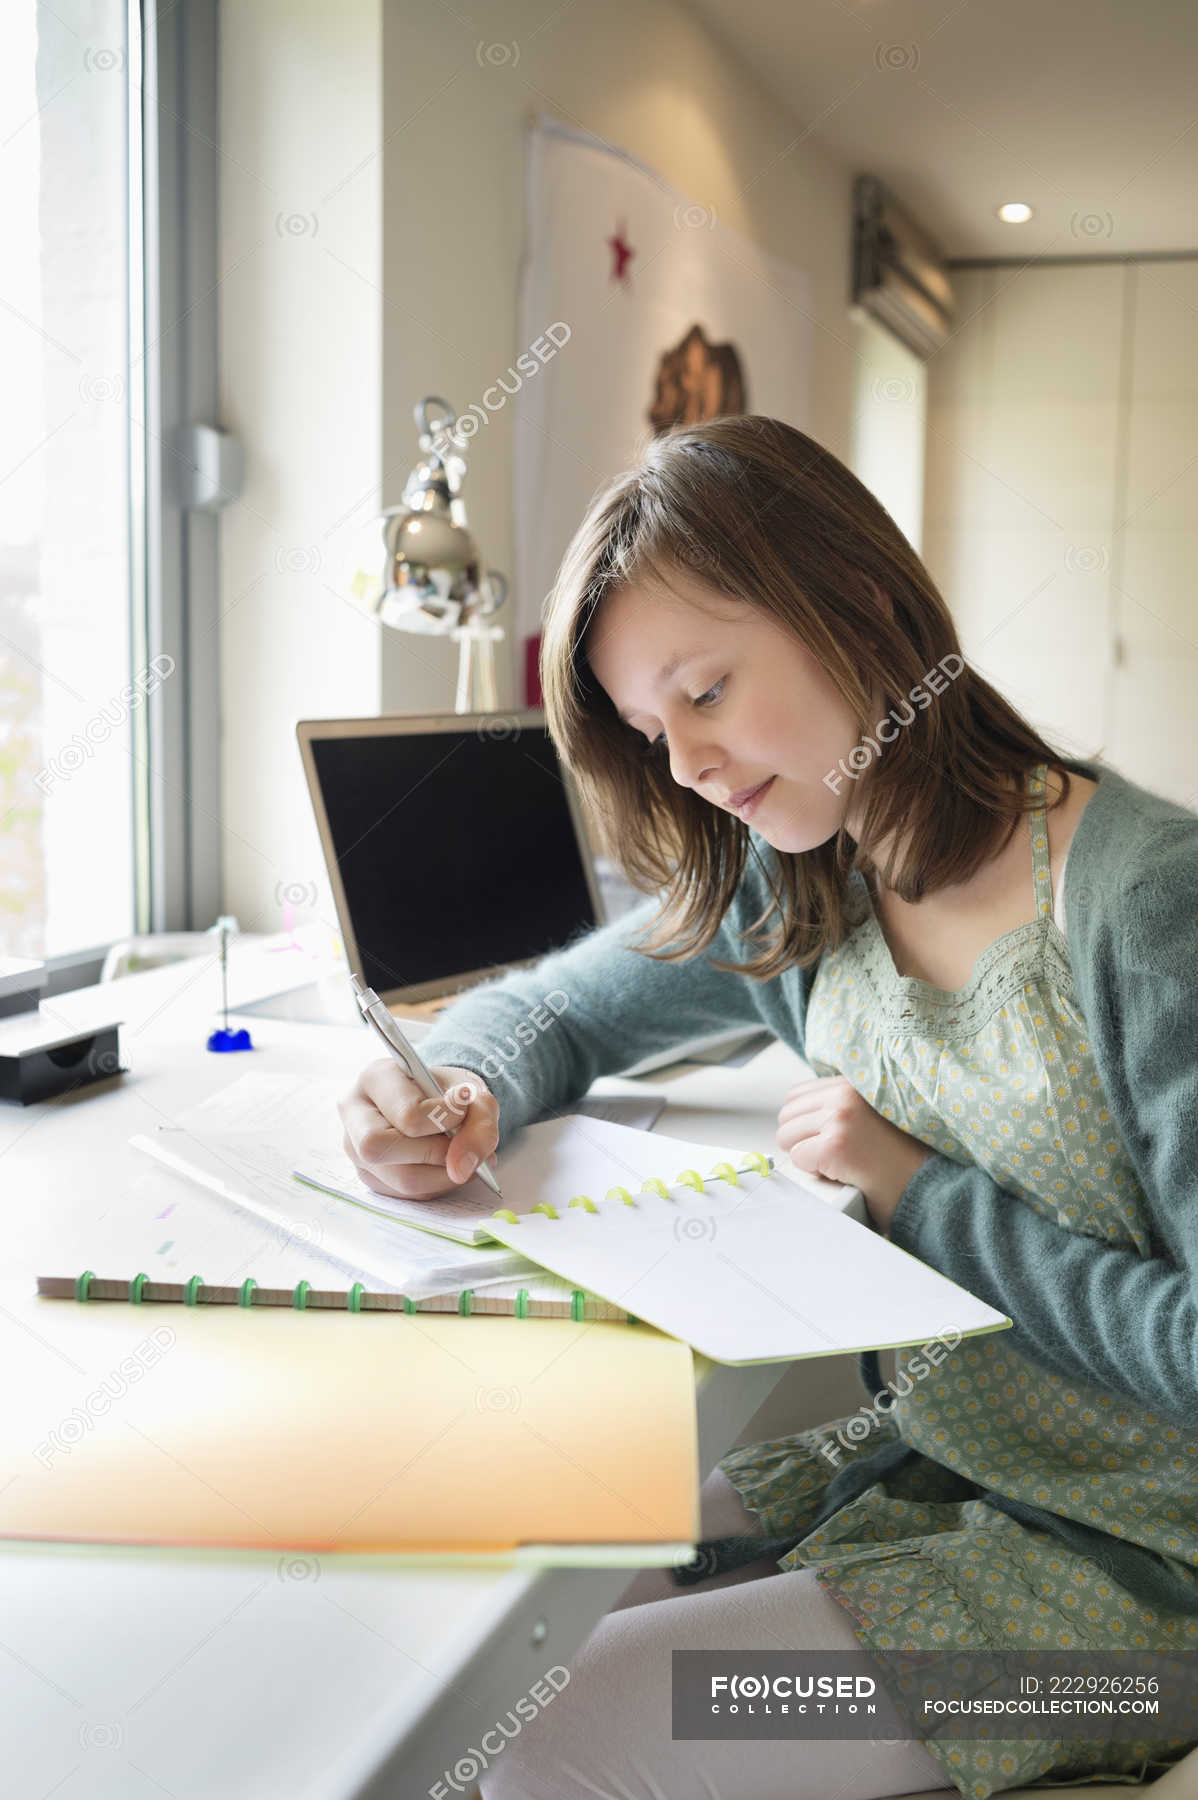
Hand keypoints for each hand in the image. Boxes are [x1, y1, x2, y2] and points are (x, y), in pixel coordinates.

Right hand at [337, 1061, 499, 1199]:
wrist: (440, 1100)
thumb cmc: (449, 1091)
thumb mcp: (474, 1095)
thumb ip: (479, 1125)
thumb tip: (460, 1170)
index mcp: (375, 1078)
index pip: (408, 1114)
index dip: (445, 1120)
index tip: (464, 1109)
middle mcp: (354, 1112)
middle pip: (381, 1148)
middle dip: (433, 1153)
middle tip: (457, 1144)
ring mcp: (355, 1147)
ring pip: (398, 1179)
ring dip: (441, 1175)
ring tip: (459, 1158)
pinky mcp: (368, 1174)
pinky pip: (405, 1194)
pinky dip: (434, 1185)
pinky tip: (442, 1165)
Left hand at [776, 1075, 932, 1234]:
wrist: (929, 1184)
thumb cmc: (903, 1158)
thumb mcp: (873, 1114)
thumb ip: (841, 1104)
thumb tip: (798, 1113)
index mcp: (853, 1083)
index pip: (799, 1094)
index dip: (807, 1122)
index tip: (829, 1137)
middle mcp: (845, 1094)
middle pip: (787, 1114)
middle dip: (802, 1138)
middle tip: (834, 1155)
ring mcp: (839, 1118)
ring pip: (786, 1136)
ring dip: (807, 1155)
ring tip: (840, 1162)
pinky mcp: (833, 1145)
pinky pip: (798, 1159)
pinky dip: (814, 1172)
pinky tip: (843, 1173)